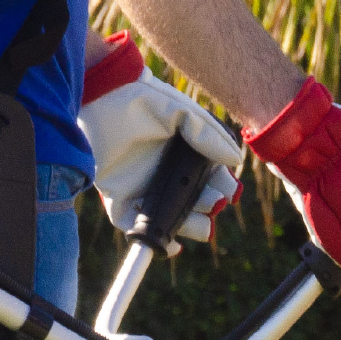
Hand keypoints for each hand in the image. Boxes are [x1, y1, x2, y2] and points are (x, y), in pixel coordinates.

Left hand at [78, 32, 243, 249]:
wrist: (104, 95)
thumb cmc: (143, 99)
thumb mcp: (183, 113)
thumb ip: (209, 135)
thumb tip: (235, 160)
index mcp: (185, 157)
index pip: (211, 180)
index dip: (224, 188)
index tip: (230, 191)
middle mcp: (167, 176)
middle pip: (195, 203)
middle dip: (209, 207)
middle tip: (213, 202)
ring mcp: (143, 189)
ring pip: (171, 218)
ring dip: (189, 225)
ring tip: (200, 224)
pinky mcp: (118, 198)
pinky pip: (135, 227)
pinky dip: (152, 241)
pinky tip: (170, 245)